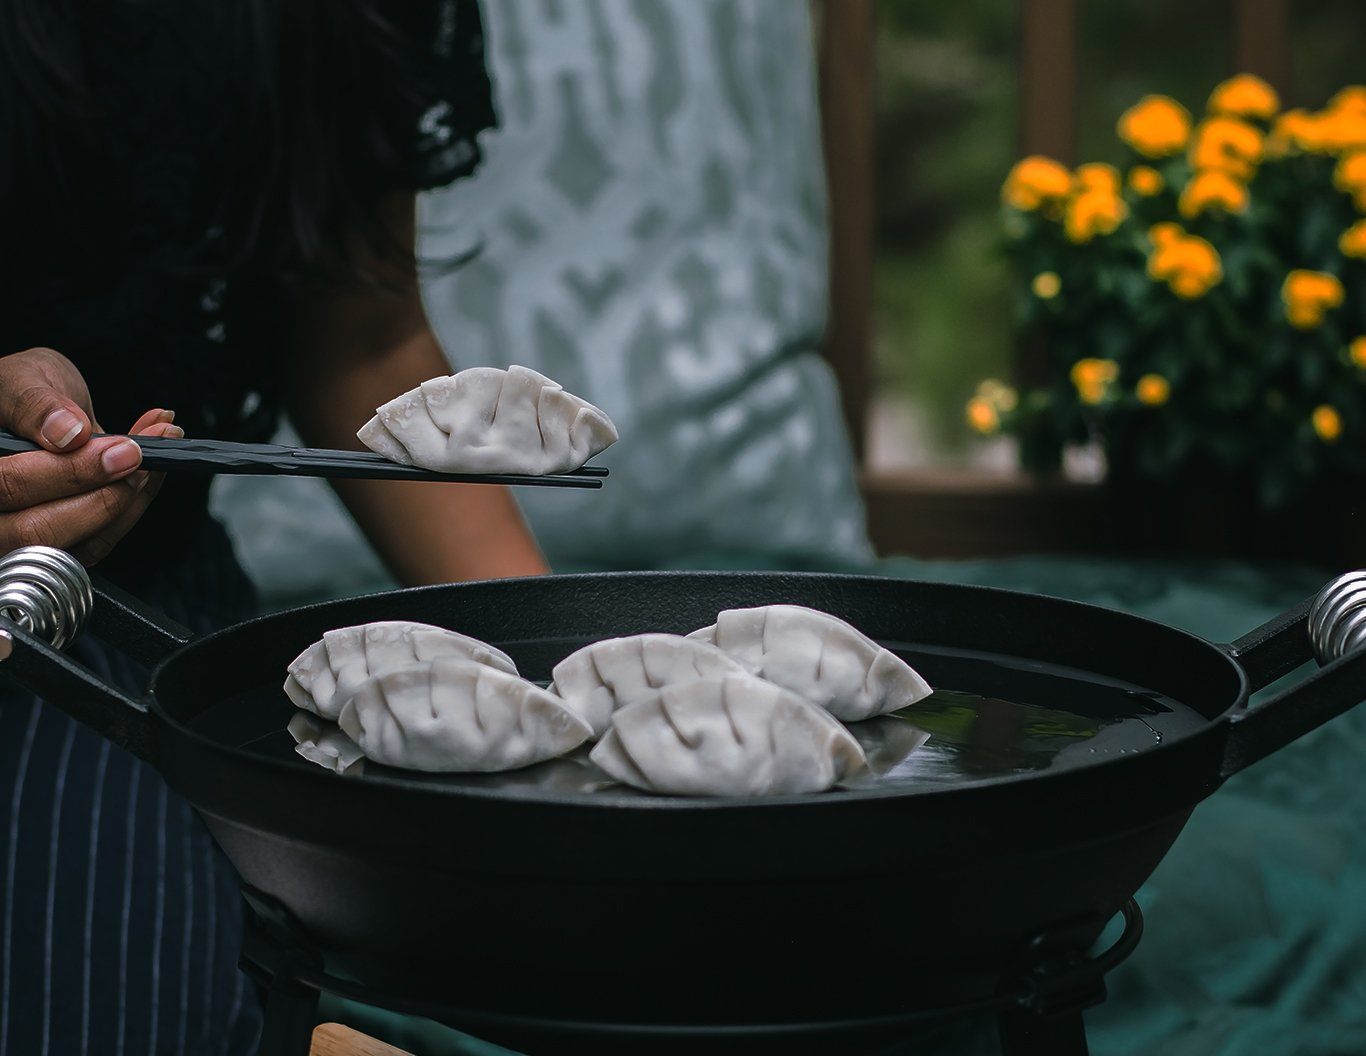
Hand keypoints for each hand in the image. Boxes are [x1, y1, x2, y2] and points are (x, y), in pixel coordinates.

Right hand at [0, 347, 179, 564]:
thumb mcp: (23, 379)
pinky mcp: (66, 539)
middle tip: (138, 454)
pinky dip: (136, 505)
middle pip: (40, 530)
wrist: (44, 404)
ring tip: (151, 451)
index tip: (119, 448)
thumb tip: (67, 433)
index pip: (10, 486)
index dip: (68, 471)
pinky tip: (148, 469)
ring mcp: (26, 534)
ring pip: (79, 545)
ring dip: (129, 500)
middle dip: (104, 494)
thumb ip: (37, 405)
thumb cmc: (22, 391)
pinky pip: (102, 540)